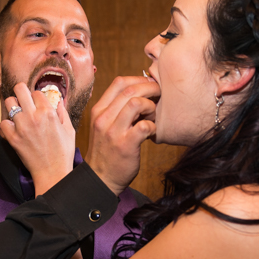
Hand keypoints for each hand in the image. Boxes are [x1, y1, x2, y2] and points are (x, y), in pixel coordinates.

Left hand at [1, 82, 75, 194]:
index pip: (36, 92)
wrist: (52, 173)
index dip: (37, 96)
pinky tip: (14, 127)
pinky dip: (7, 124)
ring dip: (13, 106)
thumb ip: (63, 112)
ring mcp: (21, 127)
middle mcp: (33, 116)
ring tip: (18, 113)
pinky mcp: (13, 138)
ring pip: (9, 103)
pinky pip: (3, 122)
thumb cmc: (63, 153)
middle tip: (23, 98)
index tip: (37, 102)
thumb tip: (59, 100)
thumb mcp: (69, 130)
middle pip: (20, 89)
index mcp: (48, 112)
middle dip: (21, 92)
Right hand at [86, 76, 158, 195]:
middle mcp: (103, 118)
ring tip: (153, 115)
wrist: (101, 178)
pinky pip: (145, 125)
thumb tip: (140, 92)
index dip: (139, 79)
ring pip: (136, 103)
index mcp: (99, 110)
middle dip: (150, 88)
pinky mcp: (125, 145)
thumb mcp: (105, 125)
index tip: (149, 85)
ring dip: (151, 106)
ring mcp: (113, 132)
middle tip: (160, 95)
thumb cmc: (108, 150)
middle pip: (130, 89)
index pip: (119, 82)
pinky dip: (153, 126)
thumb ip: (118, 109)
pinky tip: (151, 131)